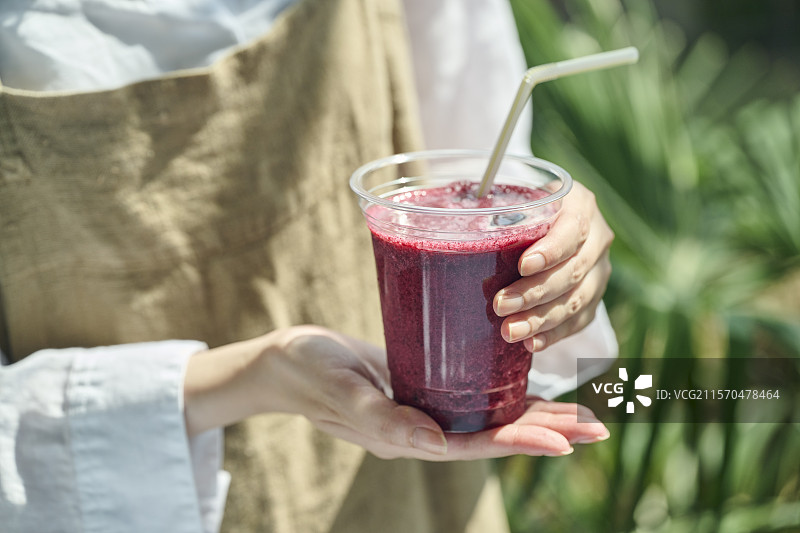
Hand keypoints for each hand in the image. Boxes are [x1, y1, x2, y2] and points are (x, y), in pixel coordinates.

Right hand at [184, 326, 608, 459]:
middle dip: (545, 431)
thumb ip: (385, 420)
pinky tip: (524, 383)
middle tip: (596, 428)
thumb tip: (435, 447)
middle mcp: (422, 428)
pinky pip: (469, 394)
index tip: (566, 440)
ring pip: (487, 415)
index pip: (475, 444)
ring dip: (534, 414)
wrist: (285, 361)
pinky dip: (502, 391)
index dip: (521, 442)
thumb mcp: (344, 392)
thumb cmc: (308, 372)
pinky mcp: (420, 386)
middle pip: (493, 434)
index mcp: (407, 436)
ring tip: (578, 414)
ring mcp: (423, 408)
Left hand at [493, 181, 612, 351]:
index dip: (550, 251)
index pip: (572, 230)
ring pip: (576, 300)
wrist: (551, 220)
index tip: (523, 265)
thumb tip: (455, 224)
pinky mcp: (594, 298)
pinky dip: (553, 335)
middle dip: (534, 292)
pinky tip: (530, 344)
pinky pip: (578, 321)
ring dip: (540, 320)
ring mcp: (599, 271)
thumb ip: (496, 210)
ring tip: (509, 331)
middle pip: (571, 271)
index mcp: (580, 206)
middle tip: (500, 305)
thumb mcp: (516, 198)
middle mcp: (597, 239)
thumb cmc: (524, 208)